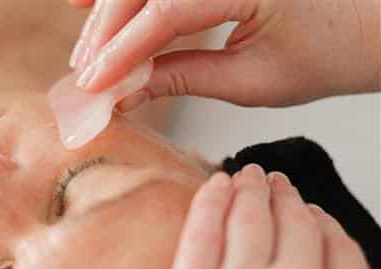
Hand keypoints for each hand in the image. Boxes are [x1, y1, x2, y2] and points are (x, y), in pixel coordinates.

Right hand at [67, 0, 380, 106]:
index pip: (166, 12)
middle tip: (85, 73)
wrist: (370, 26)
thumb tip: (127, 91)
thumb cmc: (329, 53)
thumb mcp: (254, 80)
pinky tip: (94, 2)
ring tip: (87, 50)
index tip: (93, 84)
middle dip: (107, 31)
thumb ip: (184, 78)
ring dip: (111, 11)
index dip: (122, 51)